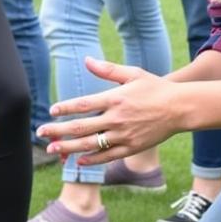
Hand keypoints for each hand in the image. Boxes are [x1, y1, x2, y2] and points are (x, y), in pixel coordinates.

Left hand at [36, 57, 180, 163]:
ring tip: (52, 149)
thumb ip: (108, 70)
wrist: (180, 108)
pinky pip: (108, 155)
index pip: (83, 104)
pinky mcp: (131, 147)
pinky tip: (79, 161)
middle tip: (40, 133)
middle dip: (58, 130)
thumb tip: (87, 60)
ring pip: (91, 144)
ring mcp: (124, 135)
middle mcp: (117, 118)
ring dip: (69, 148)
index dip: (65, 108)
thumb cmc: (155, 88)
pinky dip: (93, 159)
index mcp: (115, 98)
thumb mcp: (133, 74)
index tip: (51, 111)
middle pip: (81, 126)